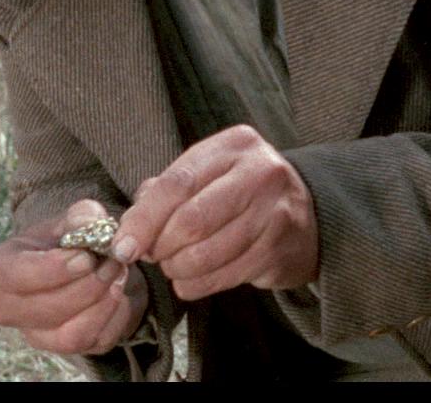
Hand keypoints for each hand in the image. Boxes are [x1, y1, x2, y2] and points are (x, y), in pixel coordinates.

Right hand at [0, 200, 148, 355]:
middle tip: (114, 262)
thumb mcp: (71, 219)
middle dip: (88, 286)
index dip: (53, 269)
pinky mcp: (62, 348)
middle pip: (47, 309)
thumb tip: (91, 221)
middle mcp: (9, 308)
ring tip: (118, 276)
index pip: (15, 276)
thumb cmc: (66, 241)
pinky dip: (113, 319)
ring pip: (69, 335)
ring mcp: (34, 333)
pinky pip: (92, 343)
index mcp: (1, 268)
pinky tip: (119, 294)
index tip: (86, 258)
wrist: (76, 266)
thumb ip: (82, 215)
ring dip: (102, 305)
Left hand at [111, 124, 318, 299]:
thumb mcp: (208, 176)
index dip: (144, 219)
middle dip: (161, 247)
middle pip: (190, 220)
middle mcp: (259, 172)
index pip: (177, 183)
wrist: (307, 217)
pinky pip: (224, 276)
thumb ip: (165, 192)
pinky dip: (198, 285)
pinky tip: (193, 280)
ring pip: (205, 254)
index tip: (123, 246)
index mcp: (233, 145)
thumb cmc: (242, 195)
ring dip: (178, 270)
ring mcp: (274, 211)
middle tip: (152, 257)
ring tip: (174, 267)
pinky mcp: (279, 249)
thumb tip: (128, 228)